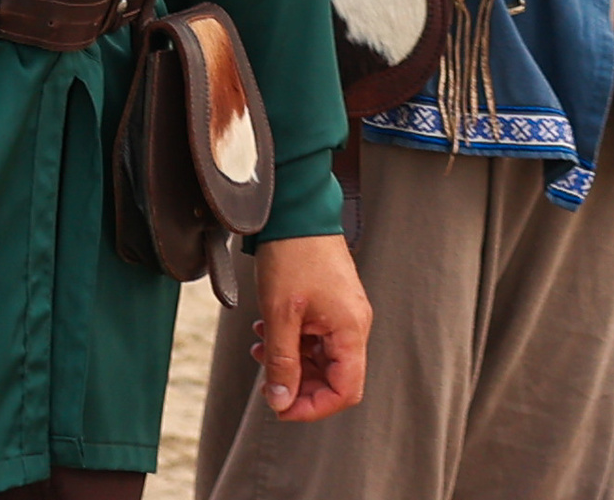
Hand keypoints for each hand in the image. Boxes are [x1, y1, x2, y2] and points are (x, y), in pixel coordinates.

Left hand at [247, 233, 368, 419]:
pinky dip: (293, 340)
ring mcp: (342, 311)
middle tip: (266, 381)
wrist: (295, 207)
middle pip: (333, 376)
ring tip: (260, 349)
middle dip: (297, 383)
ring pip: (321, 356)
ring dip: (291, 360)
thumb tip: (280, 401)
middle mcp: (353, 323)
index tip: (282, 407)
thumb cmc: (292, 252)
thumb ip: (282, 362)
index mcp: (350, 329)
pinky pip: (315, 335)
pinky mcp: (330, 300)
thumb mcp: (280, 313)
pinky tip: (267, 330)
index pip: (344, 391)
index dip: (313, 406)